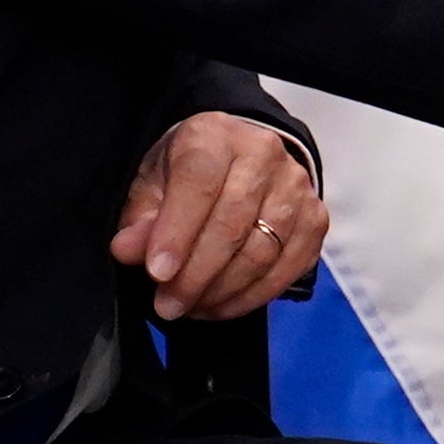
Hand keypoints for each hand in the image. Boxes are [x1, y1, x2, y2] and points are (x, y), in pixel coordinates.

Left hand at [116, 111, 318, 320]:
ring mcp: (296, 187)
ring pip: (261, 252)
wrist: (241, 160)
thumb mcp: (153, 185)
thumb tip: (128, 250)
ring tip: (192, 307)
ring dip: (222, 291)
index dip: (177, 233)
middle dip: (196, 275)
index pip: (199, 183)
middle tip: (168, 305)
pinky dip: (253, 296)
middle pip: (232, 224)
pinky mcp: (316, 219)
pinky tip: (223, 305)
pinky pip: (287, 268)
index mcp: (215, 135)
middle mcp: (263, 154)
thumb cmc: (190, 174)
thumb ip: (141, 219)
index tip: (157, 273)